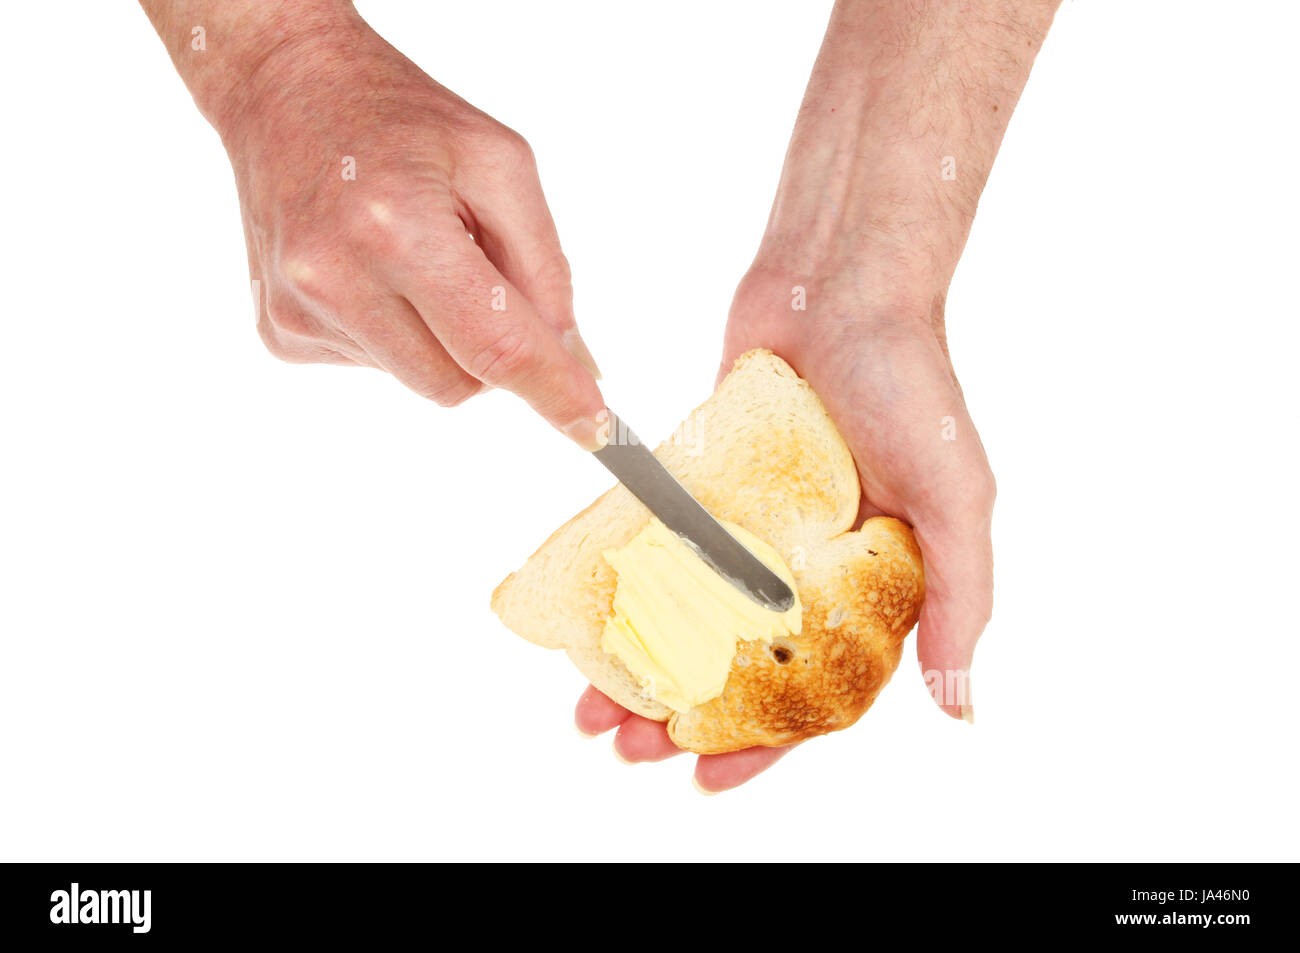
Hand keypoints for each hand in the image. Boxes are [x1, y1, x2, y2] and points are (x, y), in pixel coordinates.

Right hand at [147, 2, 604, 447]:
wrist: (288, 90)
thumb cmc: (400, 119)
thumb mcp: (502, 164)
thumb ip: (545, 267)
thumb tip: (572, 357)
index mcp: (397, 228)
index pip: (495, 345)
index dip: (554, 392)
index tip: (596, 430)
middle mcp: (335, 278)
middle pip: (462, 382)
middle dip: (493, 349)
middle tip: (476, 271)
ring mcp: (299, 312)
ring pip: (423, 381)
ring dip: (443, 339)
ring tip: (413, 256)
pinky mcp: (281, 331)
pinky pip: (379, 366)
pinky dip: (398, 333)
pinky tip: (374, 271)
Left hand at [572, 265, 992, 791]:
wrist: (836, 282)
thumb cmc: (912, 380)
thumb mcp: (955, 495)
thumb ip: (960, 599)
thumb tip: (961, 709)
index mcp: (873, 585)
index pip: (816, 689)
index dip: (766, 744)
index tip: (708, 779)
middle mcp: (809, 567)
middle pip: (739, 665)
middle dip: (685, 715)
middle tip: (627, 747)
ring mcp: (754, 529)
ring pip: (690, 620)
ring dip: (644, 667)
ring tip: (591, 707)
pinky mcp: (707, 488)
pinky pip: (662, 553)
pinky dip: (627, 591)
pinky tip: (585, 623)